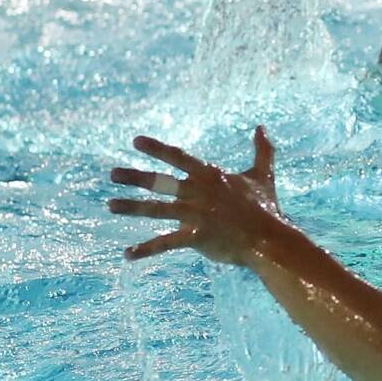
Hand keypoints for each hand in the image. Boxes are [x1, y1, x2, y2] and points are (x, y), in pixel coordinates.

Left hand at [109, 127, 288, 266]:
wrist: (270, 238)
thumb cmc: (266, 206)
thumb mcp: (263, 174)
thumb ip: (262, 150)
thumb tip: (262, 127)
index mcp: (211, 176)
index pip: (179, 157)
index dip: (157, 149)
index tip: (135, 141)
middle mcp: (199, 192)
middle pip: (161, 181)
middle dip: (135, 177)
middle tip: (112, 173)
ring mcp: (196, 214)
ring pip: (157, 209)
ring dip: (132, 207)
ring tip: (110, 205)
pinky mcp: (196, 236)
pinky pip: (166, 243)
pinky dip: (146, 249)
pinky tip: (127, 254)